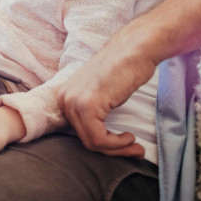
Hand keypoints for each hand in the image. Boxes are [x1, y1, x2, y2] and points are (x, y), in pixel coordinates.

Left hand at [58, 18, 159, 157]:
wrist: (135, 50)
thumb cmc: (124, 69)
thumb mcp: (101, 92)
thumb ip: (93, 110)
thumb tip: (99, 138)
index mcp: (65, 95)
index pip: (80, 131)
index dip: (104, 144)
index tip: (125, 146)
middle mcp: (64, 98)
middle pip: (85, 139)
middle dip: (112, 149)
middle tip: (135, 150)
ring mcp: (74, 101)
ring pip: (92, 142)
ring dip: (117, 149)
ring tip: (135, 145)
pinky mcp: (87, 105)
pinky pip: (99, 139)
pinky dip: (117, 144)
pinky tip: (130, 136)